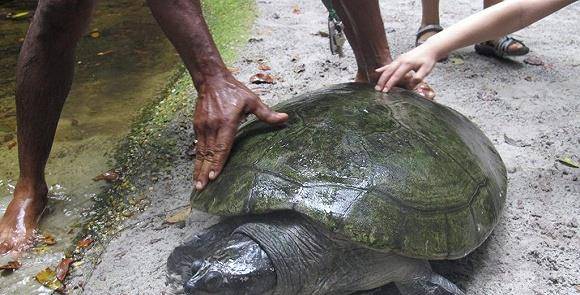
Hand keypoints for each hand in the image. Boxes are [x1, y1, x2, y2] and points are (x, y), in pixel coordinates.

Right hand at [193, 75, 287, 190]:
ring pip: (201, 152)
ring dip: (198, 168)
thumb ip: (267, 114)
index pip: (221, 147)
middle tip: (201, 187)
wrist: (211, 80)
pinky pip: (198, 146)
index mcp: (227, 123)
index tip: (213, 176)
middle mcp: (213, 126)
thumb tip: (286, 118)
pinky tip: (196, 170)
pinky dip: (197, 159)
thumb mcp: (252, 101)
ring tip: (197, 184)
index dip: (217, 162)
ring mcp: (203, 127)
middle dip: (204, 172)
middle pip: (208, 154)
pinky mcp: (197, 126)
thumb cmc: (234, 91)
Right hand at [374, 45, 438, 92]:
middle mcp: (401, 60)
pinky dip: (383, 68)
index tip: (385, 91)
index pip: (396, 76)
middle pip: (389, 72)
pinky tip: (377, 71)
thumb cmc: (428, 60)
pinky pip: (389, 64)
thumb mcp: (426, 70)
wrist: (430, 48)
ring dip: (381, 77)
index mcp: (407, 64)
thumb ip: (418, 78)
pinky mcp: (399, 59)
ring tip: (377, 86)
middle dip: (382, 81)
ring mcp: (399, 59)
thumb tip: (410, 86)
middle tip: (377, 90)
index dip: (390, 84)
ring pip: (387, 68)